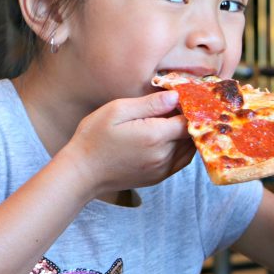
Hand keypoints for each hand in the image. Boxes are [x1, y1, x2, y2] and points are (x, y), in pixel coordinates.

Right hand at [63, 90, 194, 197]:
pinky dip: (182, 148)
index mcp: (155, 135)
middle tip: (176, 106)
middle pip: (191, 135)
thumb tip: (176, 96)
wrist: (82, 172)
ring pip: (189, 149)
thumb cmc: (94, 137)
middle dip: (189, 119)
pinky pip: (181, 161)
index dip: (190, 107)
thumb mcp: (117, 110)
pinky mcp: (158, 177)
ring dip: (187, 135)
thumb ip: (149, 104)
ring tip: (172, 121)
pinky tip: (168, 137)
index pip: (189, 120)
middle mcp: (163, 155)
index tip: (182, 97)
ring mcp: (162, 169)